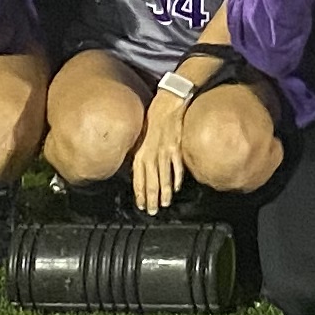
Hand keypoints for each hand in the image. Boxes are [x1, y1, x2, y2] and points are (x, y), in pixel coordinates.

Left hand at [133, 79, 191, 213]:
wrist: (168, 103)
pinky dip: (176, 178)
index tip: (140, 205)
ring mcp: (164, 150)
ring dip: (163, 192)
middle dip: (150, 198)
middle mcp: (151, 152)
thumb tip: (140, 170)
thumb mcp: (142, 136)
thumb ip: (142, 153)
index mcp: (141, 151)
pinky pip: (176, 165)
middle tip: (151, 211)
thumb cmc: (154, 119)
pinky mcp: (176, 146)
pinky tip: (175, 188)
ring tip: (163, 204)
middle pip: (150, 180)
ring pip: (163, 176)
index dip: (139, 192)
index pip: (138, 177)